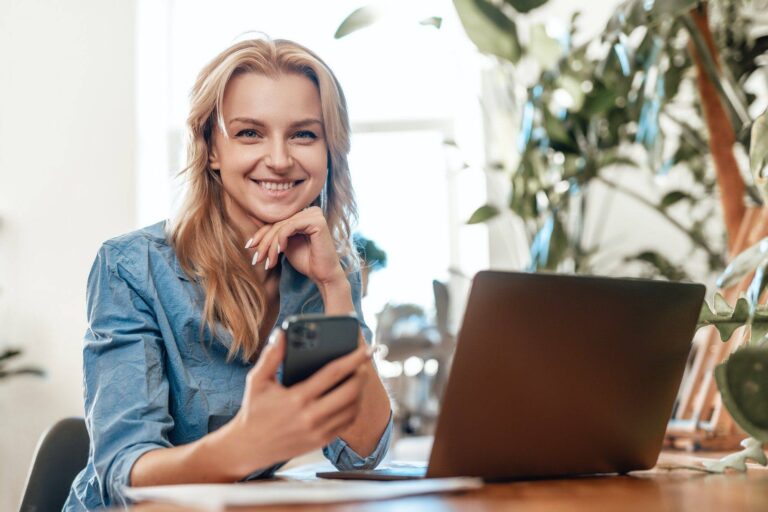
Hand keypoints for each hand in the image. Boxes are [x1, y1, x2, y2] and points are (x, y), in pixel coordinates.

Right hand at [221, 330, 372, 476]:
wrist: (248, 447)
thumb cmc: (253, 409)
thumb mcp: (257, 381)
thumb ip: (271, 356)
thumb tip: (282, 333)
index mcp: (297, 398)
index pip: (333, 373)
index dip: (353, 359)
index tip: (366, 349)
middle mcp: (310, 416)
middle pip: (350, 392)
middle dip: (362, 374)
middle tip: (364, 363)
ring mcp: (318, 431)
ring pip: (352, 409)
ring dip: (360, 391)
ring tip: (358, 377)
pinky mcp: (321, 442)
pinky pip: (346, 423)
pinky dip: (353, 408)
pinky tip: (351, 396)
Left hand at [246, 206, 344, 285]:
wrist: (323, 275)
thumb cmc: (306, 261)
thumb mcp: (284, 244)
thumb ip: (273, 232)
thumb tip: (251, 217)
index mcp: (303, 214)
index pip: (277, 221)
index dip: (261, 234)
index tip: (248, 246)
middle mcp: (310, 211)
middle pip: (278, 223)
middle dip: (264, 243)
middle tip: (257, 259)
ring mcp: (315, 214)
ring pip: (282, 226)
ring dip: (271, 245)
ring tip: (268, 261)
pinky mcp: (317, 221)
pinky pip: (290, 226)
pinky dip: (281, 239)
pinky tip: (280, 251)